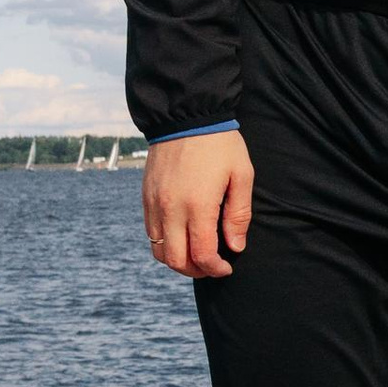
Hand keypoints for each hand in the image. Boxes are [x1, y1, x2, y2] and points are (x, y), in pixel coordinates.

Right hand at [143, 129, 254, 280]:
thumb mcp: (241, 175)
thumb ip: (238, 214)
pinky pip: (150, 233)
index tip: (226, 268)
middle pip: (176, 260)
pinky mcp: (146, 197)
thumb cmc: (220, 144)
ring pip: (158, 251)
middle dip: (196, 271)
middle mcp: (171, 209)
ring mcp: (154, 204)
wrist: (185, 116)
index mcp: (197, 205)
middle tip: (212, 267)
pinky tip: (182, 237)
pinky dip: (165, 244)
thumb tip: (235, 247)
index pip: (202, 254)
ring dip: (177, 261)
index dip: (215, 269)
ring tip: (197, 256)